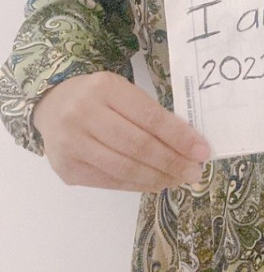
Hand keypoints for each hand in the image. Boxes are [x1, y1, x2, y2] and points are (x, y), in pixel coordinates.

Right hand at [32, 71, 211, 191]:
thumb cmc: (97, 97)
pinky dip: (137, 184)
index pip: (150, 117)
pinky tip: (155, 182)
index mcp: (105, 87)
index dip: (179, 137)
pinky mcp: (67, 169)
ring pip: (124, 168)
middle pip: (138, 145)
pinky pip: (110, 181)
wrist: (52, 105)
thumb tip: (188, 144)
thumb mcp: (122, 91)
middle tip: (195, 172)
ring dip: (158, 177)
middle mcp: (84, 114)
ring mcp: (72, 144)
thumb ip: (150, 114)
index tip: (202, 151)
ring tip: (179, 179)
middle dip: (172, 161)